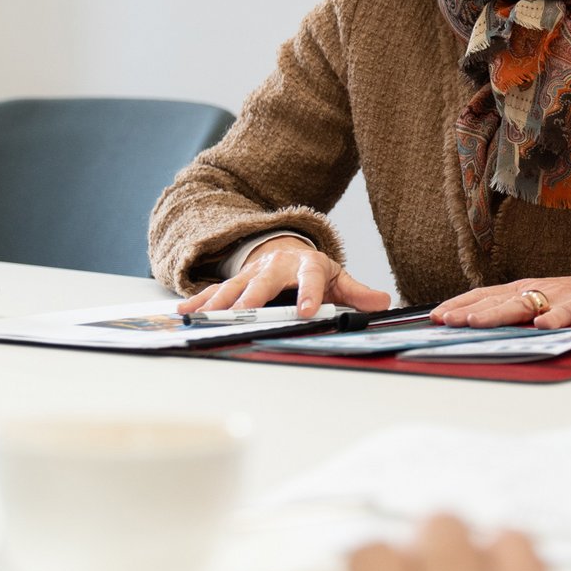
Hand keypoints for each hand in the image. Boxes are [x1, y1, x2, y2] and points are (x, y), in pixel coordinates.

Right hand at [178, 235, 391, 317]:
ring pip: (235, 286)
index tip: (308, 311)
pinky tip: (187, 311)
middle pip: (265, 281)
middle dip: (254, 297)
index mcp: (308, 265)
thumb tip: (383, 302)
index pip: (312, 277)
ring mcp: (254, 272)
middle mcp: (278, 266)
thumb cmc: (315, 271)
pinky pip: (216, 291)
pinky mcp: (237, 281)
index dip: (310, 293)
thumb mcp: (340, 279)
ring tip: (207, 317)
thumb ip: (358, 293)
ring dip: (220, 302)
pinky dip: (201, 301)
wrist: (290, 253)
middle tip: (244, 313)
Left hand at [433, 271, 570, 328]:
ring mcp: (559, 296)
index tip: (434, 314)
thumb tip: (480, 328)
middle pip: (497, 300)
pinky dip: (554, 317)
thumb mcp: (543, 305)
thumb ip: (517, 315)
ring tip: (476, 322)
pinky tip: (541, 325)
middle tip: (444, 320)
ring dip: (498, 313)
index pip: (485, 295)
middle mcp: (536, 289)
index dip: (459, 304)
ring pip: (523, 304)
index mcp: (524, 290)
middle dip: (468, 310)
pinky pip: (566, 312)